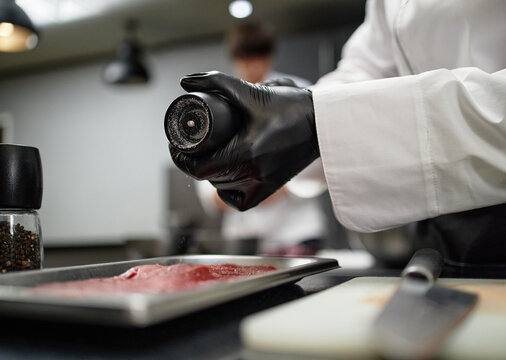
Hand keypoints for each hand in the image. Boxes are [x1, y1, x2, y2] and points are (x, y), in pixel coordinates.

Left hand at [169, 71, 318, 210]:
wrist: (322, 123)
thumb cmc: (292, 107)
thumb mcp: (252, 91)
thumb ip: (217, 82)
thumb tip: (186, 81)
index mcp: (247, 152)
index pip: (199, 168)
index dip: (180, 159)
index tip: (175, 145)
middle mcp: (254, 173)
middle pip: (208, 177)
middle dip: (194, 162)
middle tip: (189, 146)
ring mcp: (264, 184)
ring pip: (222, 189)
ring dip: (210, 175)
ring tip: (208, 156)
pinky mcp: (271, 188)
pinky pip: (241, 201)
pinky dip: (229, 192)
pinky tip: (227, 178)